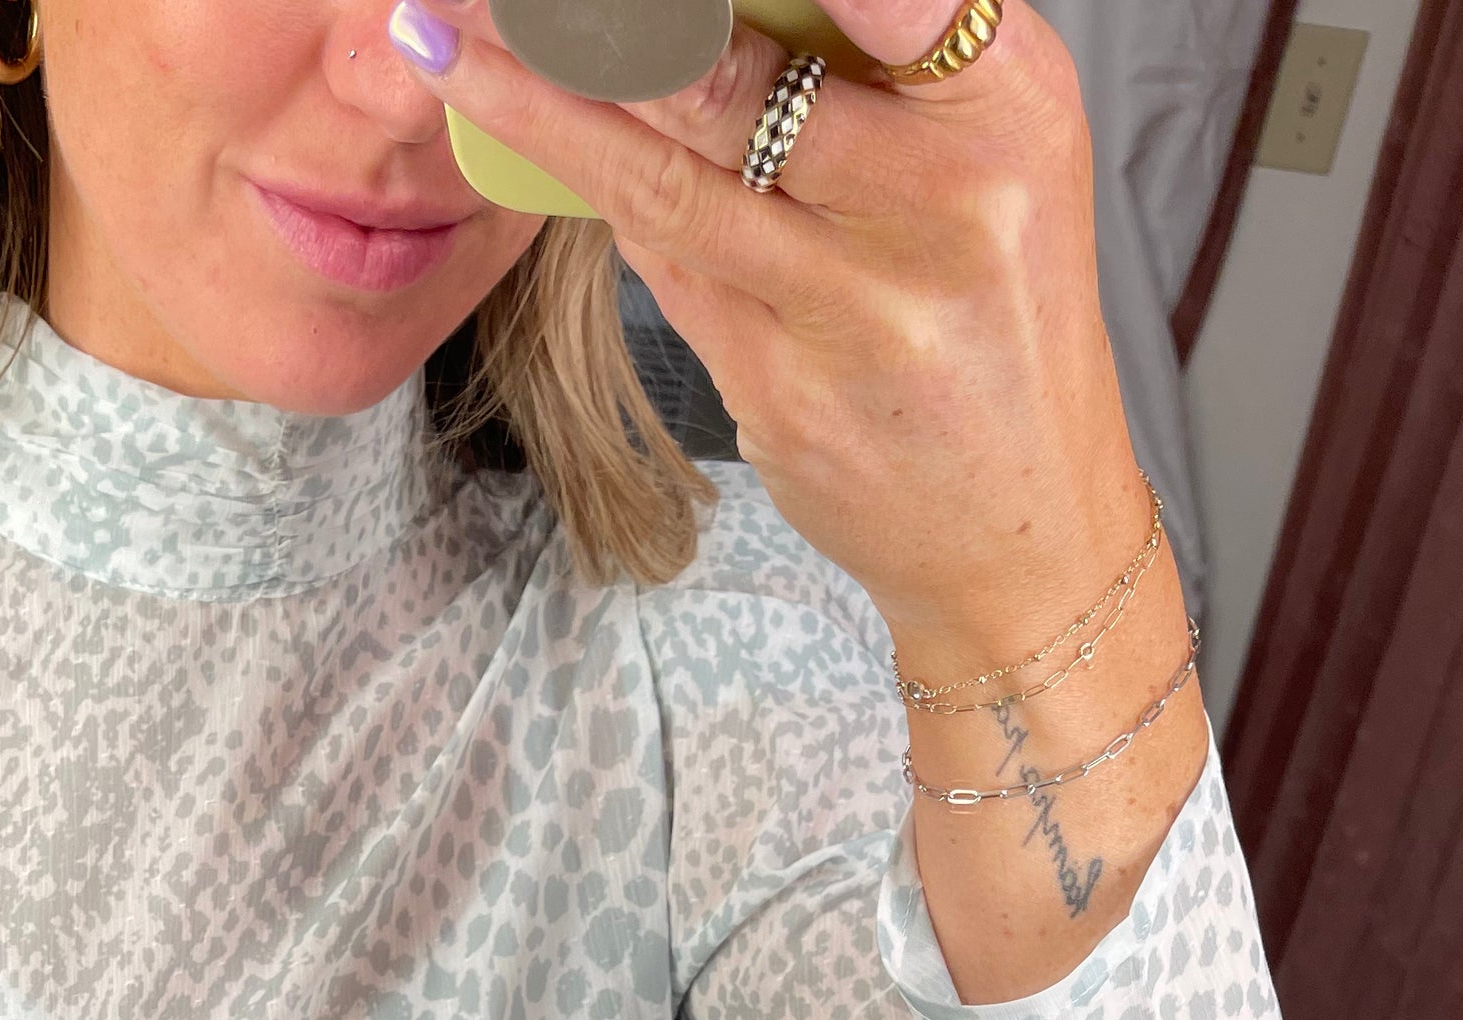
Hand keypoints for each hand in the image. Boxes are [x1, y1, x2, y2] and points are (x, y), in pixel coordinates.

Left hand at [394, 4, 1139, 658]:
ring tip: (444, 42)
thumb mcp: (995, 149)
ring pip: (664, 178)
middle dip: (599, 23)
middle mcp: (940, 201)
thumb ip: (884, 58)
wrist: (1018, 525)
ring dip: (540, 105)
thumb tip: (693, 3)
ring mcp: (854, 309)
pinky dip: (599, 194)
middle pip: (730, 83)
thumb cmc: (995, 306)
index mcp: (1009, 104)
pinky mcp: (783, 391)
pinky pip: (664, 267)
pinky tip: (526, 137)